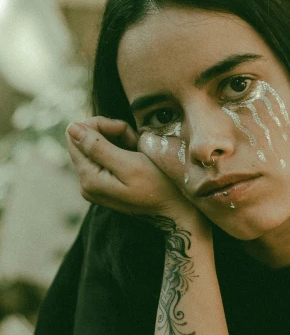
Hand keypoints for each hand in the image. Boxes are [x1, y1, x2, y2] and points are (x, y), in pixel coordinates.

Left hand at [65, 116, 197, 221]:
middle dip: (109, 132)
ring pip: (95, 146)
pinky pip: (103, 156)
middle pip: (83, 140)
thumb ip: (98, 147)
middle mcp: (85, 183)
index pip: (75, 135)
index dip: (100, 124)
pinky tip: (135, 155)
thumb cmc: (159, 185)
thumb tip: (70, 127)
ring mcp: (94, 185)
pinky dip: (119, 148)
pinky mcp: (103, 184)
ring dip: (117, 139)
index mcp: (89, 178)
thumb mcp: (130, 164)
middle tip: (133, 140)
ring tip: (136, 149)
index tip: (124, 130)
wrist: (175, 209)